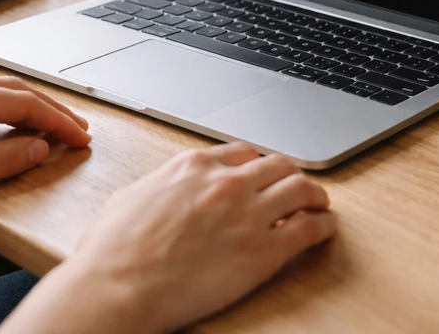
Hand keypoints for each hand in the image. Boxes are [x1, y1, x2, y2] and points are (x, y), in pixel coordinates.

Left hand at [0, 73, 90, 223]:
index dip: (58, 120)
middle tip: (79, 129)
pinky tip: (10, 123)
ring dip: (28, 107)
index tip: (82, 137)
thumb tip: (42, 148)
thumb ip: (2, 162)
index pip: (23, 103)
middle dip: (51, 110)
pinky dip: (3, 108)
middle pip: (14, 90)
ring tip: (54, 126)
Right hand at [1, 143, 336, 333]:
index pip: (241, 152)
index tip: (262, 173)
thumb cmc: (112, 251)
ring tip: (320, 203)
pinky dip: (323, 224)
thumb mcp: (131, 198)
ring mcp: (249, 213)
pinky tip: (326, 227)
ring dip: (315, 194)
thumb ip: (159, 188)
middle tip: (298, 184)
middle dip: (291, 172)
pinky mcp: (264, 250)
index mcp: (193, 167)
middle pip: (277, 164)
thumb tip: (162, 192)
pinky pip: (309, 228)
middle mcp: (226, 182)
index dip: (257, 164)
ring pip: (301, 188)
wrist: (118, 286)